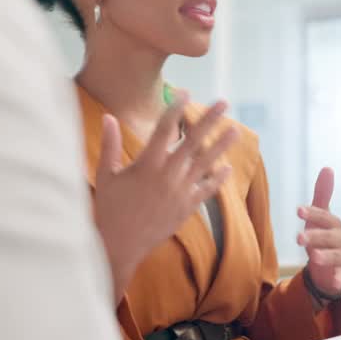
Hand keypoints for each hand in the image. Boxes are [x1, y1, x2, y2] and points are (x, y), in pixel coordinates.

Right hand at [93, 93, 237, 299]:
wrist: (119, 245)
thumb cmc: (109, 209)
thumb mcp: (106, 175)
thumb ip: (110, 145)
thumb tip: (109, 117)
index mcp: (146, 165)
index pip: (165, 130)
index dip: (176, 109)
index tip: (186, 93)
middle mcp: (167, 176)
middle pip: (192, 142)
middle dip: (209, 120)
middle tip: (224, 102)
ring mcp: (179, 193)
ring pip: (205, 164)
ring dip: (221, 146)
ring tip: (234, 129)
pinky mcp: (186, 209)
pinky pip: (206, 191)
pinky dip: (217, 180)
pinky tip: (227, 168)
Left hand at [296, 167, 340, 310]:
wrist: (329, 266)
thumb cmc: (323, 237)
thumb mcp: (320, 216)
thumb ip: (322, 194)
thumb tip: (328, 168)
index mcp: (333, 224)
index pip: (323, 216)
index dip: (312, 213)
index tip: (298, 210)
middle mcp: (340, 239)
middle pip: (328, 236)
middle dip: (314, 236)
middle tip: (298, 238)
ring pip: (335, 255)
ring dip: (325, 255)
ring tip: (312, 255)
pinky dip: (339, 279)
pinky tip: (334, 282)